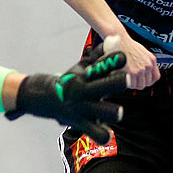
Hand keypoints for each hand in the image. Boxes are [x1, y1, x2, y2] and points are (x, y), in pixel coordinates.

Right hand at [8, 50, 127, 141]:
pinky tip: (107, 134)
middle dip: (115, 82)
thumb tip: (116, 38)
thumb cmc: (72, 80)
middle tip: (127, 80)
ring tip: (117, 112)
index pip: (102, 66)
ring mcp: (83, 107)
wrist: (45, 98)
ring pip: (101, 112)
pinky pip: (94, 132)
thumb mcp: (83, 66)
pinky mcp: (82, 123)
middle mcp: (85, 90)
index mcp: (86, 75)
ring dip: (111, 112)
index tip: (124, 56)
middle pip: (103, 86)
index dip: (113, 61)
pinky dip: (102, 135)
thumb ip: (100, 55)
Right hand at [102, 32, 160, 88]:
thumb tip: (144, 72)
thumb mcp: (142, 52)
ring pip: (140, 85)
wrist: (120, 40)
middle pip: (148, 82)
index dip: (150, 81)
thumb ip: (145, 61)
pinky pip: (132, 85)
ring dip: (134, 85)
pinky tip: (125, 80)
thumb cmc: (128, 45)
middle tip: (134, 81)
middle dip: (140, 83)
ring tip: (129, 80)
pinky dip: (129, 84)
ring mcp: (141, 69)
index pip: (156, 77)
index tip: (144, 81)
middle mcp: (148, 65)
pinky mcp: (133, 72)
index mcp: (152, 60)